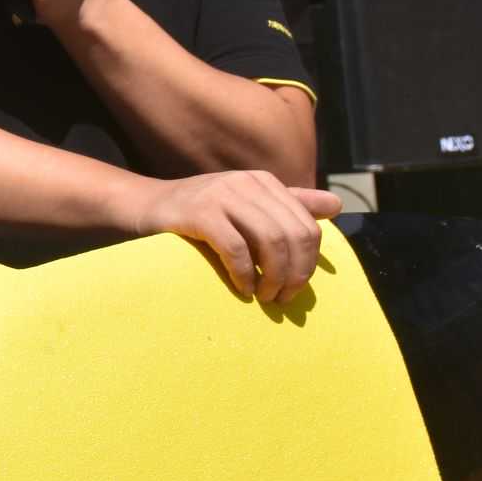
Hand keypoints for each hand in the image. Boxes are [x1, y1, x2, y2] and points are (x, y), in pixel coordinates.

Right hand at [124, 170, 343, 302]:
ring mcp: (222, 195)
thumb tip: (337, 205)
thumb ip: (290, 205)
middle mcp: (247, 183)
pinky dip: (245, 273)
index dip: (309, 263)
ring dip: (273, 277)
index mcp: (264, 182)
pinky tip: (243, 288)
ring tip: (265, 296)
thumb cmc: (198, 213)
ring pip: (270, 241)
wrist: (145, 206)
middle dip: (295, 273)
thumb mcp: (247, 205)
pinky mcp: (199, 213)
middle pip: (293, 234)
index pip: (307, 225)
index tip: (295, 289)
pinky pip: (236, 248)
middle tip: (281, 298)